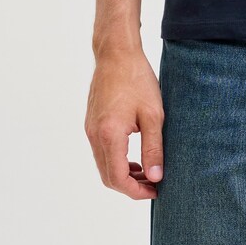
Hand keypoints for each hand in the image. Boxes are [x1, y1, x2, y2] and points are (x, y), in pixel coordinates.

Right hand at [84, 49, 164, 199]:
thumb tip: (155, 177)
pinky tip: (134, 156)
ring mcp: (90, 129)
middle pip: (108, 176)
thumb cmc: (137, 79)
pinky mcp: (91, 122)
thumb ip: (153, 148)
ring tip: (146, 172)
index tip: (155, 191)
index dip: (136, 191)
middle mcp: (95, 135)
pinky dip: (116, 160)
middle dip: (130, 186)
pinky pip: (101, 151)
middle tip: (153, 185)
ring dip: (123, 174)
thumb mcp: (153, 115)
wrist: (117, 53)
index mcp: (109, 134)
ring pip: (103, 164)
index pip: (118, 178)